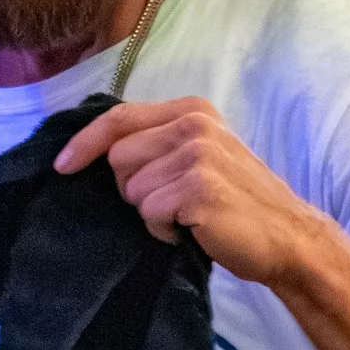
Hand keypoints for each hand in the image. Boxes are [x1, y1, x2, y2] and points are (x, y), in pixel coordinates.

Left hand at [55, 96, 317, 285]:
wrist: (287, 238)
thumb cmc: (239, 205)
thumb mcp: (202, 158)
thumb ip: (161, 144)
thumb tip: (102, 152)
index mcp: (192, 111)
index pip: (119, 117)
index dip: (85, 142)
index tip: (63, 165)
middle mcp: (194, 125)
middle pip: (118, 156)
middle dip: (131, 189)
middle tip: (169, 205)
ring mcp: (197, 154)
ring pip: (132, 189)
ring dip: (151, 213)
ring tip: (187, 218)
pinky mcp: (198, 187)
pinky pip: (150, 212)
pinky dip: (164, 230)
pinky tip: (193, 230)